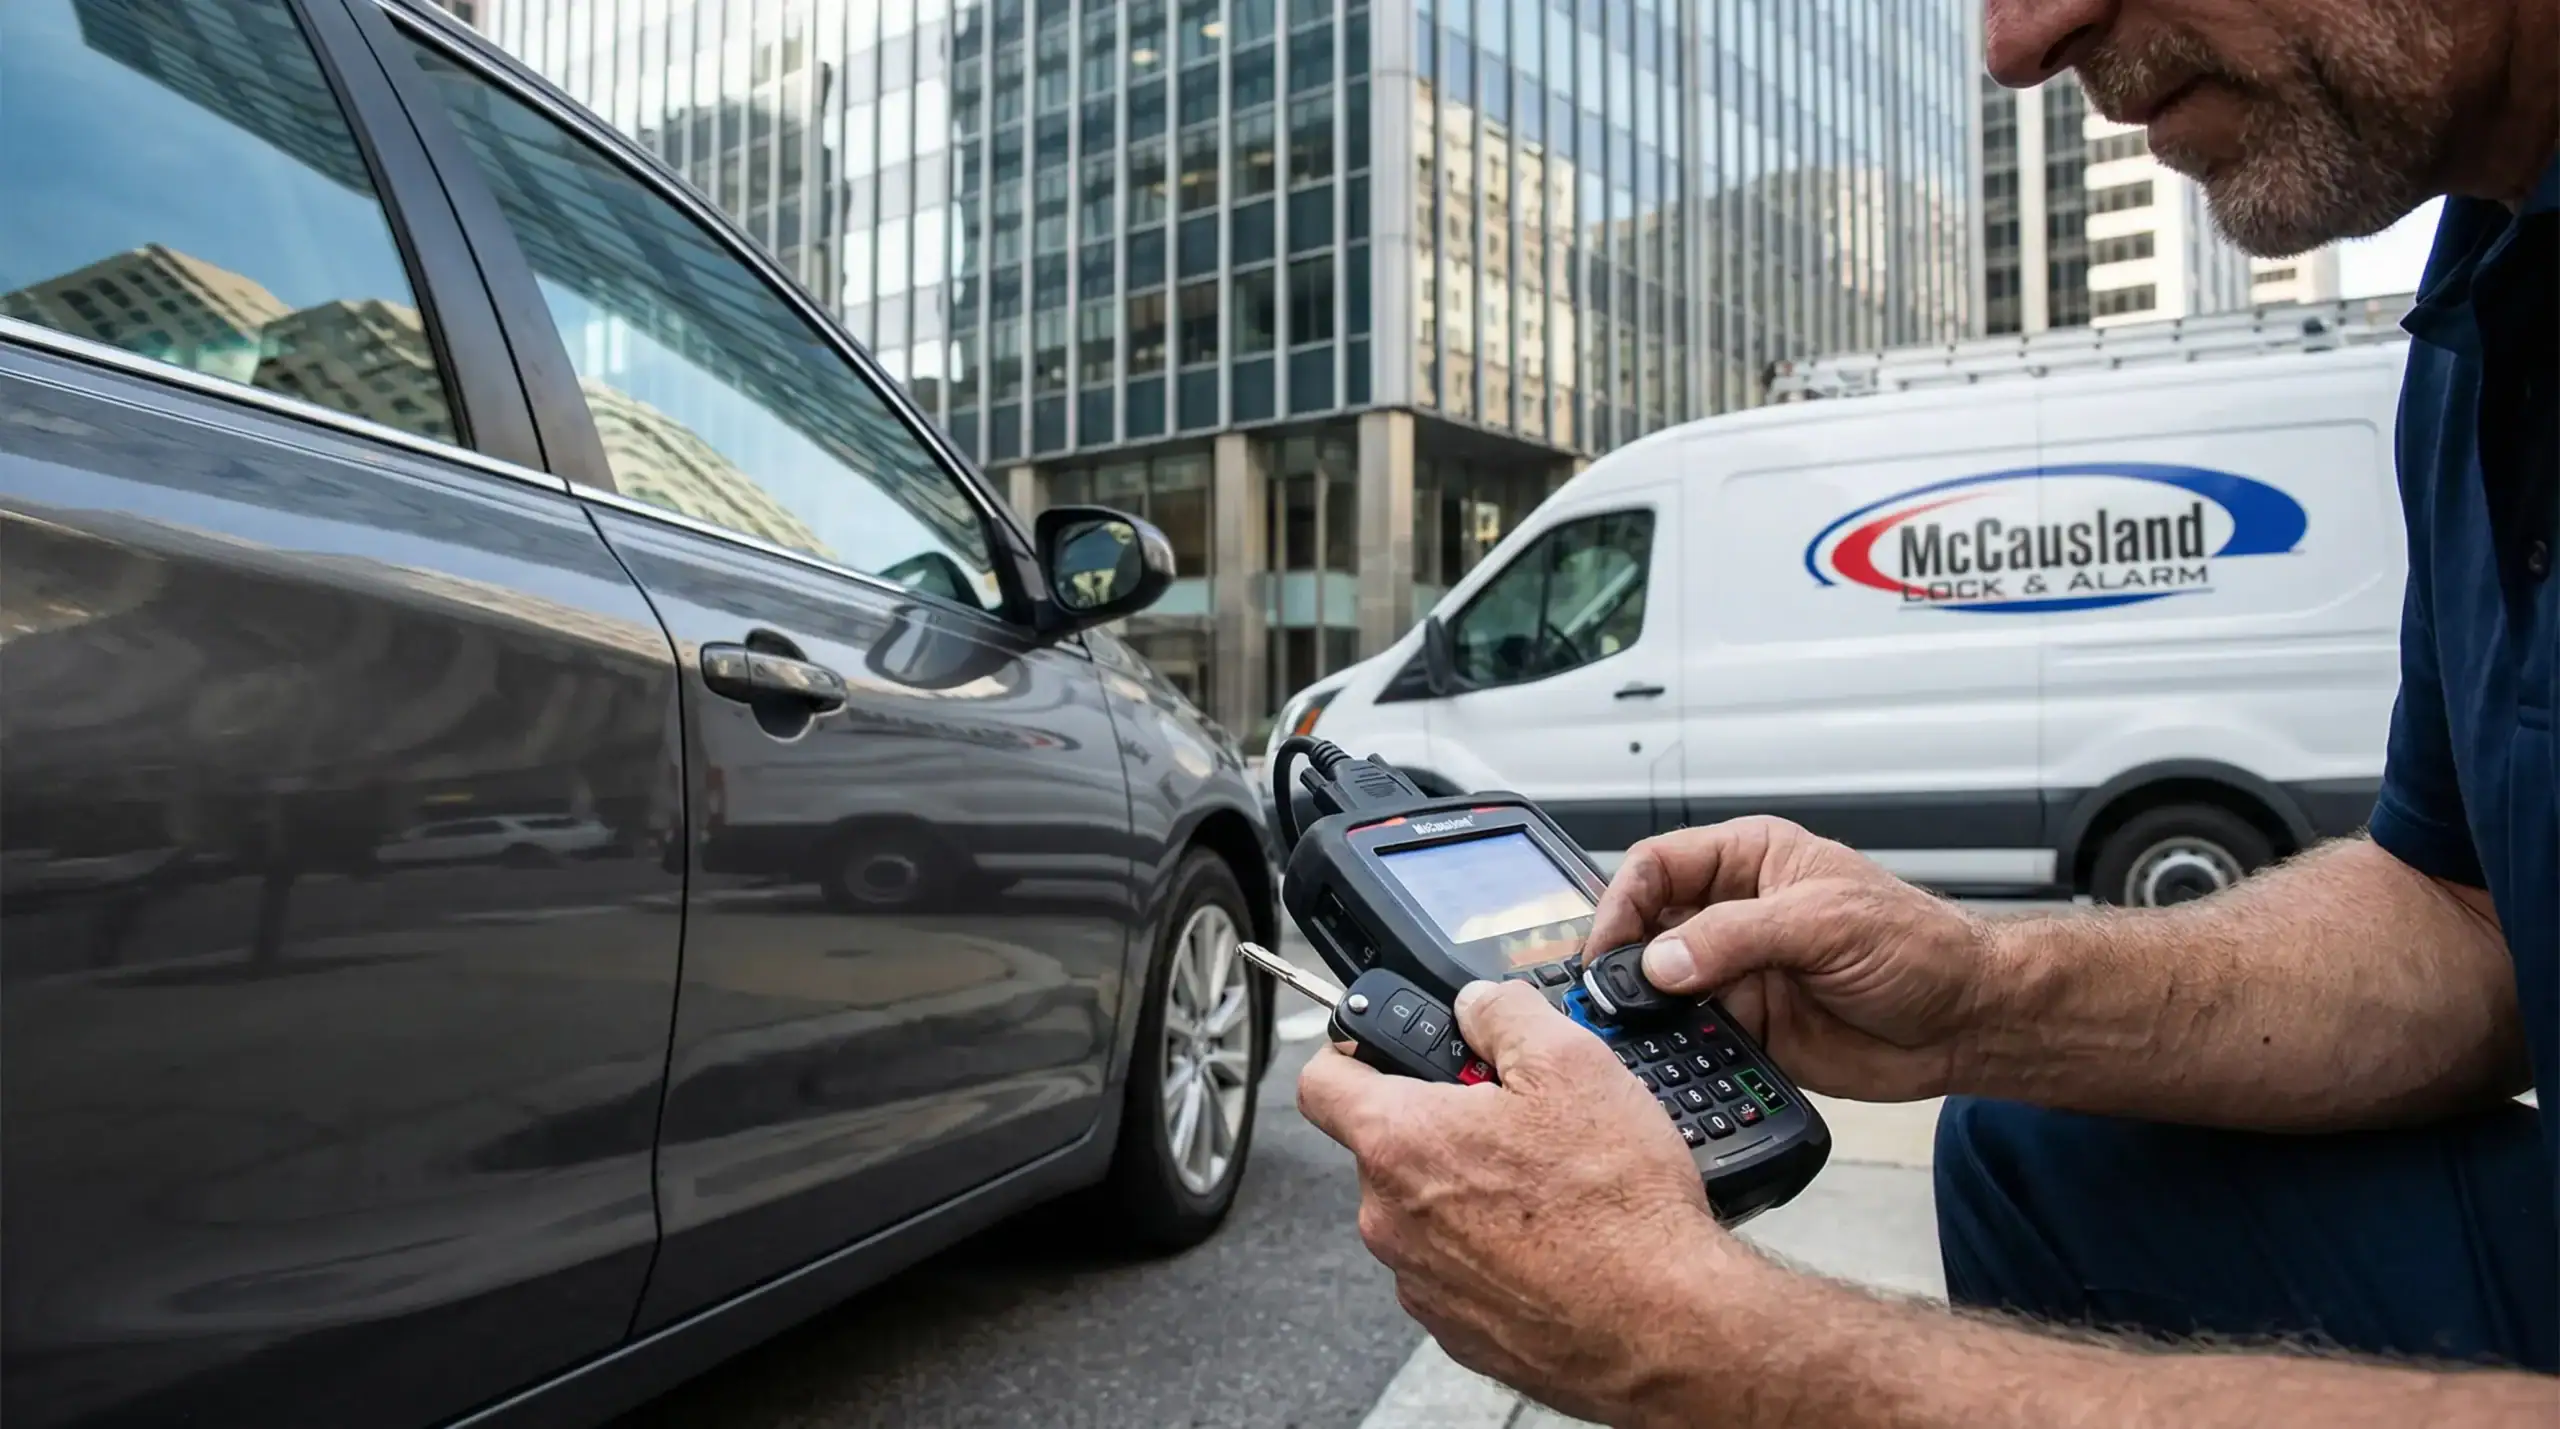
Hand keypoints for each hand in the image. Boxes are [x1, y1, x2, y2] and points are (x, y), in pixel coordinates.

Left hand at [1297, 979, 1750, 1425]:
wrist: (1663, 1328)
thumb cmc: (1617, 1208)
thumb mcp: (1574, 1064)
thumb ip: (1505, 1014)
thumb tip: (1477, 1003)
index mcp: (1401, 1142)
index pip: (1320, 1081)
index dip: (1351, 1051)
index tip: (1385, 1049)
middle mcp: (1390, 1218)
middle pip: (1386, 1147)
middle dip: (1441, 1125)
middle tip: (1512, 1121)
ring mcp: (1420, 1280)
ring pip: (1424, 1210)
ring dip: (1468, 1191)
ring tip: (1547, 1187)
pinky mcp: (1455, 1329)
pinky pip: (1455, 1268)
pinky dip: (1490, 1249)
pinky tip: (1552, 1240)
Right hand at [1586, 816, 1993, 1102]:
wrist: (1966, 1022)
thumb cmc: (1919, 947)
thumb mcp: (1824, 923)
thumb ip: (1735, 936)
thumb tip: (1659, 962)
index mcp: (1750, 861)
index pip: (1658, 866)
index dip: (1623, 901)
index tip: (1607, 946)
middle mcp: (1733, 913)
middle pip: (1647, 926)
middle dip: (1622, 958)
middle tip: (1605, 995)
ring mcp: (1736, 972)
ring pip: (1659, 985)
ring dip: (1641, 1007)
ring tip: (1626, 1029)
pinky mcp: (1747, 1026)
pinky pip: (1690, 1035)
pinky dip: (1671, 1047)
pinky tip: (1664, 1058)